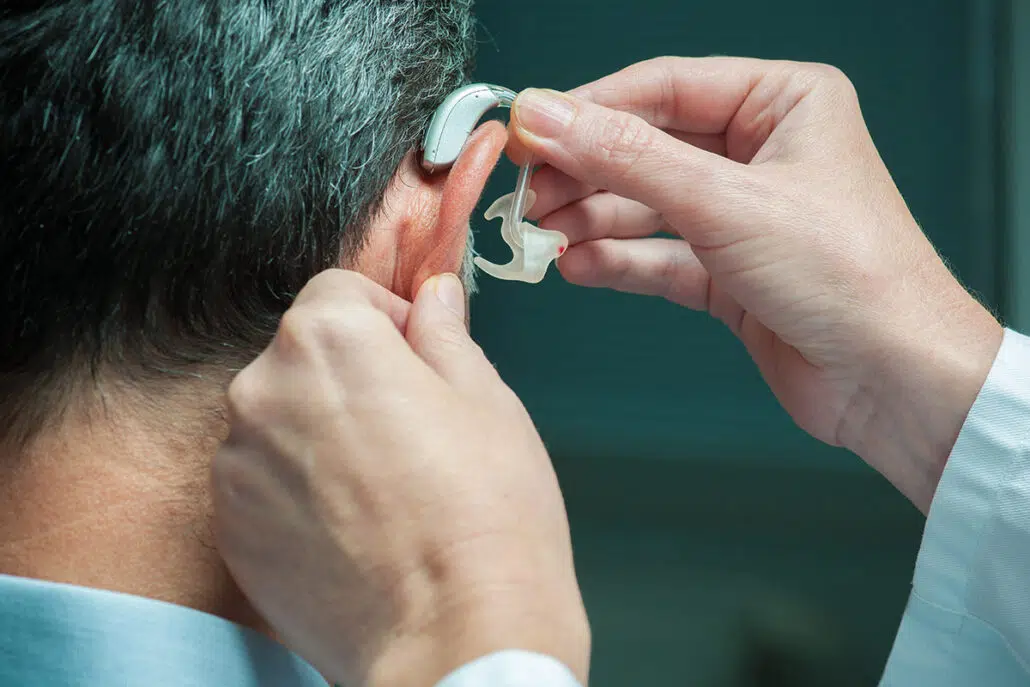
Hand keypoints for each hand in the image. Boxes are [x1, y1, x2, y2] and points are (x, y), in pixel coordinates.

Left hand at [211, 270, 588, 686]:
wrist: (454, 635)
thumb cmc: (485, 515)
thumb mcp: (486, 399)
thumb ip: (444, 334)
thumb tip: (433, 297)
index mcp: (327, 340)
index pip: (340, 292)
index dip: (388, 320)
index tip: (417, 359)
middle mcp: (262, 391)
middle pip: (303, 357)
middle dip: (350, 376)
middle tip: (410, 429)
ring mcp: (238, 466)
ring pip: (280, 421)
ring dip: (320, 434)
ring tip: (384, 488)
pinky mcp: (230, 531)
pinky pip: (263, 484)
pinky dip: (298, 491)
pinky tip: (355, 525)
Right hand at [509, 56, 1002, 511]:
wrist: (894, 381)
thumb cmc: (849, 275)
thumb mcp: (725, 202)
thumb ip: (626, 157)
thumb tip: (544, 115)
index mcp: (782, 103)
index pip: (662, 88)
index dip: (587, 110)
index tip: (526, 132)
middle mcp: (761, 153)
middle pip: (646, 147)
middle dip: (582, 172)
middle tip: (523, 193)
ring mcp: (742, 215)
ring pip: (645, 205)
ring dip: (589, 220)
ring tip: (537, 236)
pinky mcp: (729, 274)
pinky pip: (657, 256)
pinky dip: (615, 261)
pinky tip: (574, 266)